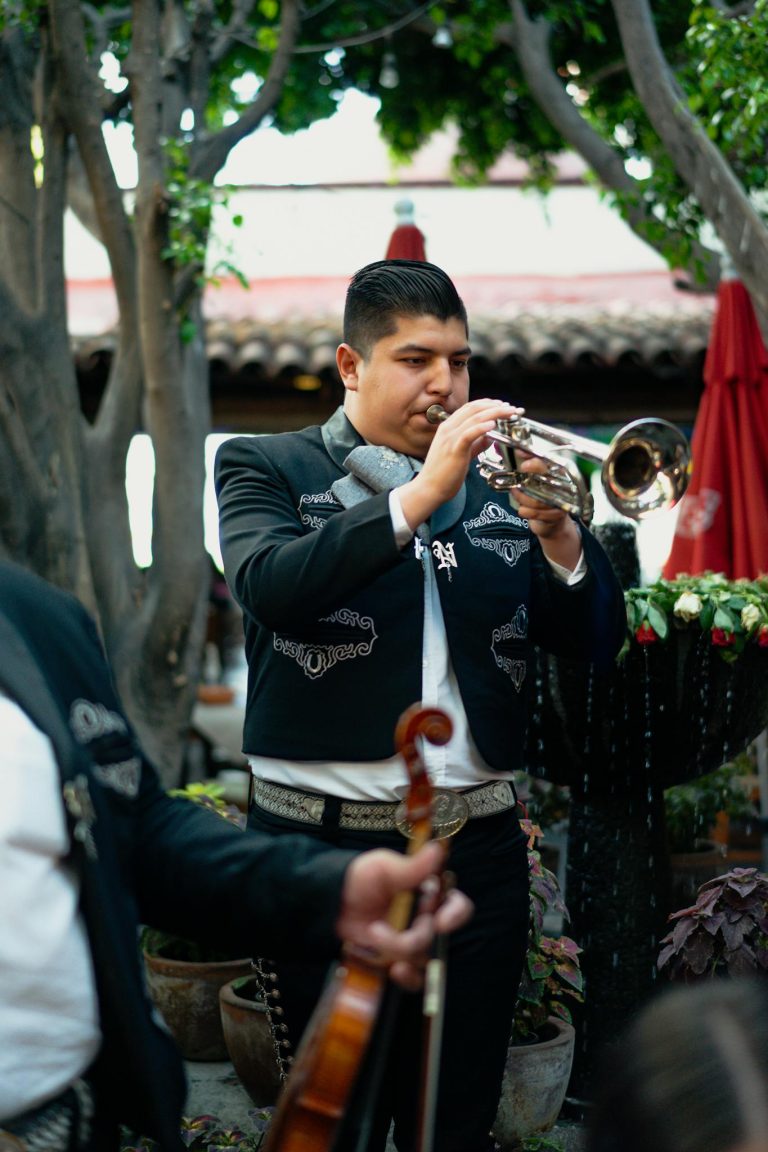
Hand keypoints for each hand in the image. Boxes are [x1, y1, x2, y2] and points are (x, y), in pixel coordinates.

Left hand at [336, 841, 472, 990]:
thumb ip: (411, 866)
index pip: (456, 905)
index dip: (455, 915)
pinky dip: (408, 978)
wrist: (329, 904)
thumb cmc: (358, 879)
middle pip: (437, 937)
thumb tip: (437, 850)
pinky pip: (415, 980)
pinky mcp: (399, 962)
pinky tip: (394, 970)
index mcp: (427, 893)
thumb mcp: (382, 868)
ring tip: (374, 936)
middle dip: (415, 936)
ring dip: (399, 951)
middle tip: (380, 927)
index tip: (440, 922)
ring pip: (423, 958)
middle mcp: (424, 920)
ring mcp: (412, 943)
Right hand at [400, 399, 522, 531]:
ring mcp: (450, 438)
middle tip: (511, 407)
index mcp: (448, 427)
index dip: (488, 404)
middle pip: (474, 408)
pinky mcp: (453, 450)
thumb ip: (476, 443)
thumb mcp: (462, 453)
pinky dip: (481, 427)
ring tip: (509, 413)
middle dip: (495, 406)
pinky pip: (468, 434)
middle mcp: (448, 429)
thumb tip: (490, 436)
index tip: (503, 405)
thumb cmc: (443, 473)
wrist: (429, 488)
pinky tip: (493, 425)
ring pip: (474, 418)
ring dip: (495, 413)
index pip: (470, 408)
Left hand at [511, 454, 582, 567]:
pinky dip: (527, 512)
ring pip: (539, 501)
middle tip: (513, 486)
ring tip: (515, 496)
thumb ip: (528, 459)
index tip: (524, 465)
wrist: (552, 520)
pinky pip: (540, 514)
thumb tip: (519, 449)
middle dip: (524, 485)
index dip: (536, 465)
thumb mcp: (536, 475)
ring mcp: (561, 501)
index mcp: (558, 472)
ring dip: (523, 499)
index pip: (548, 465)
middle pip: (544, 484)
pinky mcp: (557, 516)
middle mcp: (563, 486)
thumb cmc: (543, 494)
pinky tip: (522, 510)